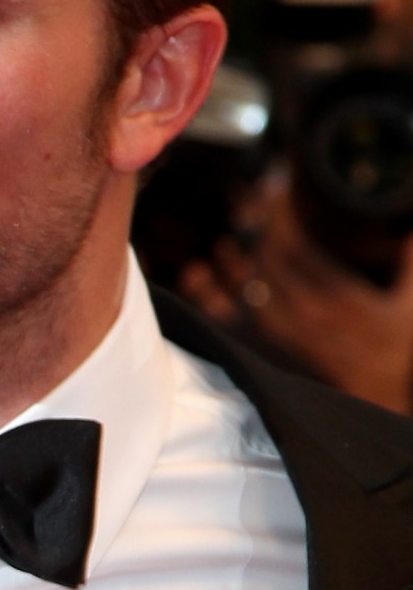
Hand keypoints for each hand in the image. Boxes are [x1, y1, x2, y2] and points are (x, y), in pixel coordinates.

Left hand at [179, 176, 412, 413]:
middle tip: (249, 200)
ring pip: (241, 282)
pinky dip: (206, 293)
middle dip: (254, 222)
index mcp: (337, 298)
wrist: (372, 403)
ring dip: (230, 254)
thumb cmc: (390, 356)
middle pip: (263, 256)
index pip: (295, 242)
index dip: (279, 210)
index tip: (276, 186)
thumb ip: (412, 267)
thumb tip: (412, 231)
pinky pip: (223, 318)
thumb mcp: (410, 310)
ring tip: (227, 236)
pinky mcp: (261, 349)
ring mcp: (278, 332)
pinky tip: (197, 273)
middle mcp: (302, 312)